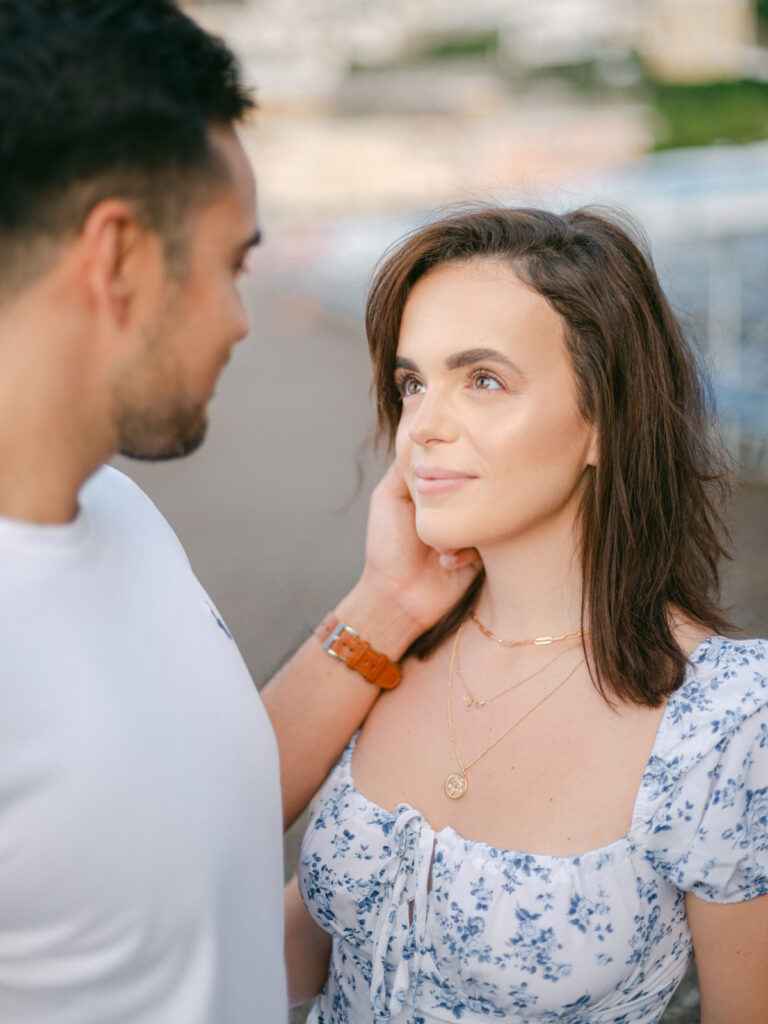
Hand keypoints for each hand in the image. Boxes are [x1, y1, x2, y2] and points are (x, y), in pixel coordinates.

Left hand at [357, 462, 479, 634]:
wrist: (397, 596)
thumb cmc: (387, 546)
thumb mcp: (388, 498)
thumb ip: (404, 469)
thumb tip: (421, 438)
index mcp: (434, 491)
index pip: (453, 463)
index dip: (453, 462)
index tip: (451, 466)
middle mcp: (456, 506)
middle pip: (474, 484)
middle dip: (463, 495)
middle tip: (451, 507)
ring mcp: (471, 528)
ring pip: (485, 511)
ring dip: (463, 530)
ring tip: (440, 546)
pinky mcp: (483, 553)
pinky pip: (490, 540)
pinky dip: (467, 551)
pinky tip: (446, 561)